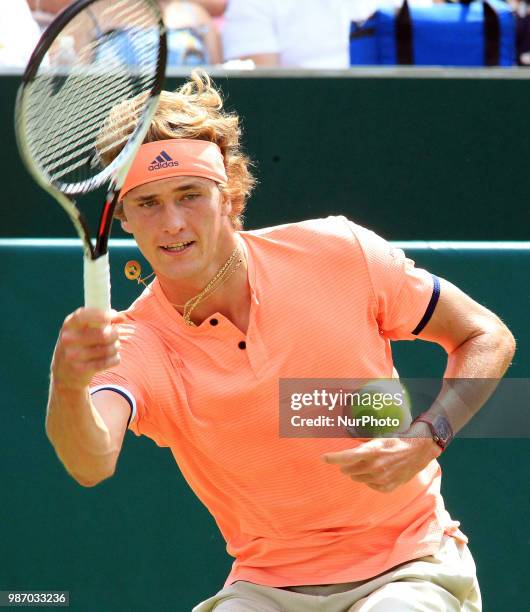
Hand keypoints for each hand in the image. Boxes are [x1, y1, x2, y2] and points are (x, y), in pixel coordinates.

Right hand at [51, 308, 123, 391]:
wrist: (64, 373)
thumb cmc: (80, 344)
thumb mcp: (83, 329)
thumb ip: (101, 320)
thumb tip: (121, 317)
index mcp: (69, 325)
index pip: (83, 316)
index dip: (101, 315)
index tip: (114, 316)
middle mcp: (68, 339)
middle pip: (102, 334)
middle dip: (115, 334)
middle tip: (116, 334)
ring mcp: (73, 356)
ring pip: (108, 349)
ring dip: (116, 347)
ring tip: (114, 346)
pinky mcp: (81, 370)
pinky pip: (107, 362)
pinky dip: (115, 359)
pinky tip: (113, 357)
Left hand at [322, 428, 440, 492]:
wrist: (418, 451)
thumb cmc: (396, 441)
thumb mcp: (378, 438)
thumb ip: (362, 443)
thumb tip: (345, 440)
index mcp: (371, 451)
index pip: (346, 457)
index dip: (332, 458)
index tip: (323, 458)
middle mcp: (375, 467)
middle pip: (348, 470)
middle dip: (346, 465)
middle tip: (351, 459)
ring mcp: (381, 479)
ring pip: (357, 478)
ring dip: (357, 472)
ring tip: (367, 464)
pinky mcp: (387, 487)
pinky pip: (369, 485)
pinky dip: (369, 479)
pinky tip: (376, 472)